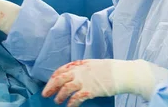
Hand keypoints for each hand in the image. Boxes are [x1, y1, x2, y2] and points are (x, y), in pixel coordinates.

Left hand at [42, 59, 167, 105]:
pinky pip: (76, 98)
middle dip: (50, 86)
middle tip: (45, 94)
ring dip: (59, 96)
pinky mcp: (90, 90)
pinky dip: (71, 103)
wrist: (122, 73)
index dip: (54, 77)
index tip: (50, 82)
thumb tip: (75, 75)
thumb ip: (83, 69)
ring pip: (65, 89)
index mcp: (80, 64)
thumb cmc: (110, 69)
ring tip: (57, 101)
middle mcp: (79, 71)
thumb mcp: (93, 64)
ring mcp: (84, 81)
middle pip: (59, 78)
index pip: (61, 69)